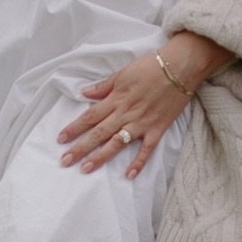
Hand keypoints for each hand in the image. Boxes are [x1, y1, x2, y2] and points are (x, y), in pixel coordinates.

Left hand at [58, 53, 190, 179]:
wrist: (180, 67)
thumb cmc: (152, 66)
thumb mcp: (123, 72)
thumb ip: (104, 86)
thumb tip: (85, 93)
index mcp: (116, 98)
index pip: (90, 116)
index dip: (74, 128)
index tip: (60, 139)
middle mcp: (125, 113)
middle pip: (99, 133)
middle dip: (81, 148)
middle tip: (65, 161)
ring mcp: (141, 123)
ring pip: (117, 143)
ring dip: (101, 156)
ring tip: (86, 169)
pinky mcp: (157, 129)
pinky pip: (146, 149)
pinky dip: (138, 162)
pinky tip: (129, 175)